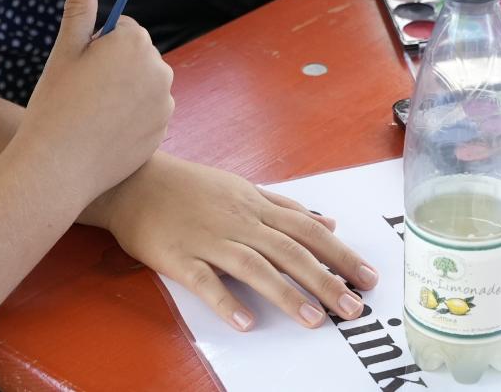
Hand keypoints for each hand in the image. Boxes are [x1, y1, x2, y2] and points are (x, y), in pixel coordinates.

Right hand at [21, 0, 173, 200]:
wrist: (58, 169)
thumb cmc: (55, 105)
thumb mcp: (64, 51)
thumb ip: (79, 7)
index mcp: (135, 41)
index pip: (122, 29)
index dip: (96, 47)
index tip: (79, 70)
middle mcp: (159, 68)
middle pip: (136, 56)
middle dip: (113, 67)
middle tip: (82, 94)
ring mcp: (165, 102)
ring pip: (142, 85)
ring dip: (123, 92)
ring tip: (92, 115)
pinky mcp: (164, 130)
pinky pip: (147, 113)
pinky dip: (130, 118)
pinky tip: (105, 133)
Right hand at [86, 155, 377, 331]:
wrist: (131, 180)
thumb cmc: (188, 186)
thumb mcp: (242, 188)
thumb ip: (285, 206)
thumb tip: (326, 220)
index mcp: (256, 205)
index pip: (309, 230)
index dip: (341, 253)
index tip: (369, 277)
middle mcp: (240, 221)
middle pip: (290, 251)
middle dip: (326, 279)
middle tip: (354, 308)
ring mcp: (209, 239)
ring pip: (255, 267)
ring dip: (287, 294)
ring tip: (314, 320)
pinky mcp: (179, 257)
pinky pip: (205, 281)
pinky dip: (227, 301)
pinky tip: (246, 321)